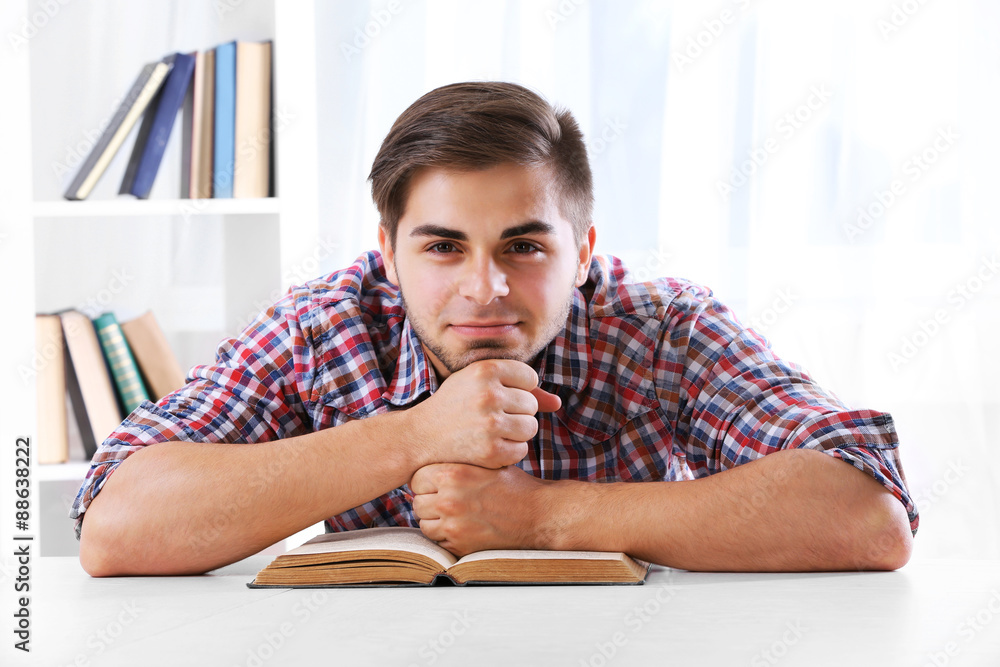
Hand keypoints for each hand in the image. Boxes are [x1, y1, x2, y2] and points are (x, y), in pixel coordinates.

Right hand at [406, 359, 560, 469]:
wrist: (420, 436)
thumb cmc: (455, 406)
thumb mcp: (479, 384)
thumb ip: (520, 388)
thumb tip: (558, 403)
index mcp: (485, 370)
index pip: (529, 377)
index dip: (517, 389)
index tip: (497, 396)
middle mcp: (489, 394)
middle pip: (532, 404)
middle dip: (517, 412)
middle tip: (491, 416)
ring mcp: (490, 424)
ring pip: (530, 427)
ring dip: (516, 432)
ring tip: (492, 430)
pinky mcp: (491, 451)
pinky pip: (521, 449)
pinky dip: (509, 450)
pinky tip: (490, 445)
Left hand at [410, 463, 547, 556]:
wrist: (538, 514)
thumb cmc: (514, 487)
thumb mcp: (486, 464)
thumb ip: (458, 464)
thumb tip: (433, 464)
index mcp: (453, 474)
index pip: (417, 478)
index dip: (426, 481)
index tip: (435, 484)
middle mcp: (448, 499)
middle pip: (418, 501)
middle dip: (429, 501)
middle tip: (445, 500)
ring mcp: (452, 524)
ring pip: (424, 523)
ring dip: (434, 520)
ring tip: (452, 514)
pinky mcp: (459, 544)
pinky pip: (438, 540)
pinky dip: (445, 535)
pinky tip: (461, 527)